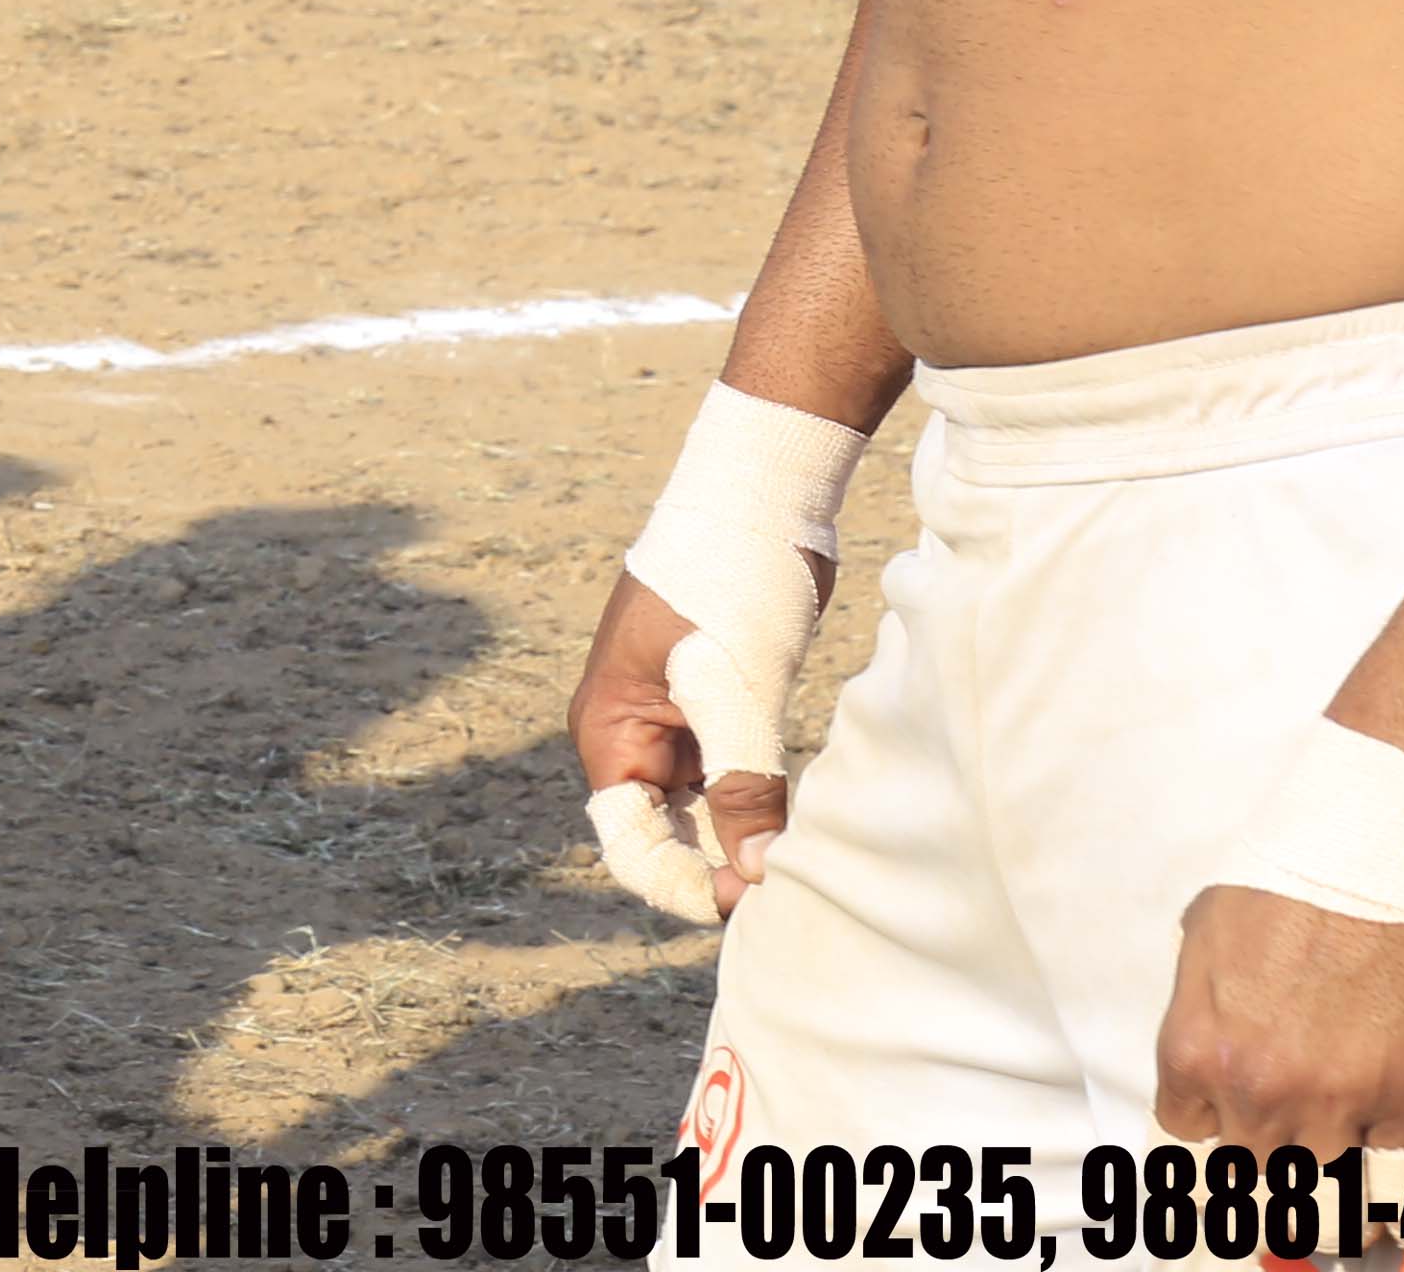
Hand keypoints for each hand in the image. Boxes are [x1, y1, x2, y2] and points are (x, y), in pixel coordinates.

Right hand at [573, 567, 798, 916]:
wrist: (758, 501)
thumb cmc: (727, 582)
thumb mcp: (731, 687)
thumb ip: (738, 782)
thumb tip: (754, 873)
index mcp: (608, 729)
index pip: (629, 840)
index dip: (680, 881)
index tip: (745, 901)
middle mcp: (629, 733)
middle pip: (660, 834)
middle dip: (710, 868)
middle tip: (780, 893)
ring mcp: (671, 721)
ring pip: (697, 813)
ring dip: (738, 842)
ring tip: (792, 865)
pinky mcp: (714, 708)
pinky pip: (725, 782)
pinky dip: (756, 808)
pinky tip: (795, 824)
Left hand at [1152, 883, 1403, 1156]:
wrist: (1381, 859)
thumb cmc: (1283, 881)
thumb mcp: (1205, 940)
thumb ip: (1204, 1013)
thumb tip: (1212, 1053)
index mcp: (1197, 1049)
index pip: (1186, 1124)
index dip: (1209, 1107)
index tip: (1228, 1093)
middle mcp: (1261, 1090)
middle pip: (1252, 1162)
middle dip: (1264, 1133)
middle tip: (1284, 1100)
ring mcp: (1339, 1103)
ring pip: (1322, 1170)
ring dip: (1326, 1140)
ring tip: (1336, 1099)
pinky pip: (1390, 1142)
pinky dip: (1386, 1118)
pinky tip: (1384, 1075)